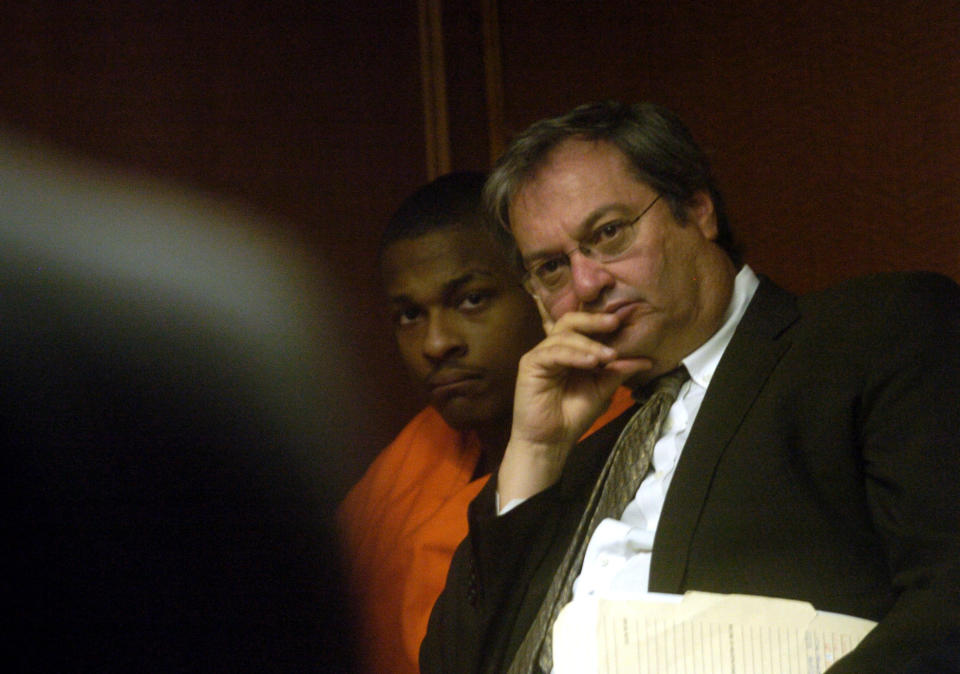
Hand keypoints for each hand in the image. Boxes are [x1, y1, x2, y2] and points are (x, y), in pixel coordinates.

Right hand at [497, 298, 651, 503]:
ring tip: (609, 356)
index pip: (584, 327)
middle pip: (570, 321)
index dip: (602, 322)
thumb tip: (647, 360)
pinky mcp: (530, 364)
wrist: (552, 441)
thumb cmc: (573, 416)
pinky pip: (553, 352)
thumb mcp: (603, 389)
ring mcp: (540, 354)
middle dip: (594, 320)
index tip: (625, 321)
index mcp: (570, 351)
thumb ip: (619, 371)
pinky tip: (591, 363)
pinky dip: (574, 355)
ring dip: (589, 343)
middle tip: (615, 322)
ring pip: (564, 335)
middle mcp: (554, 348)